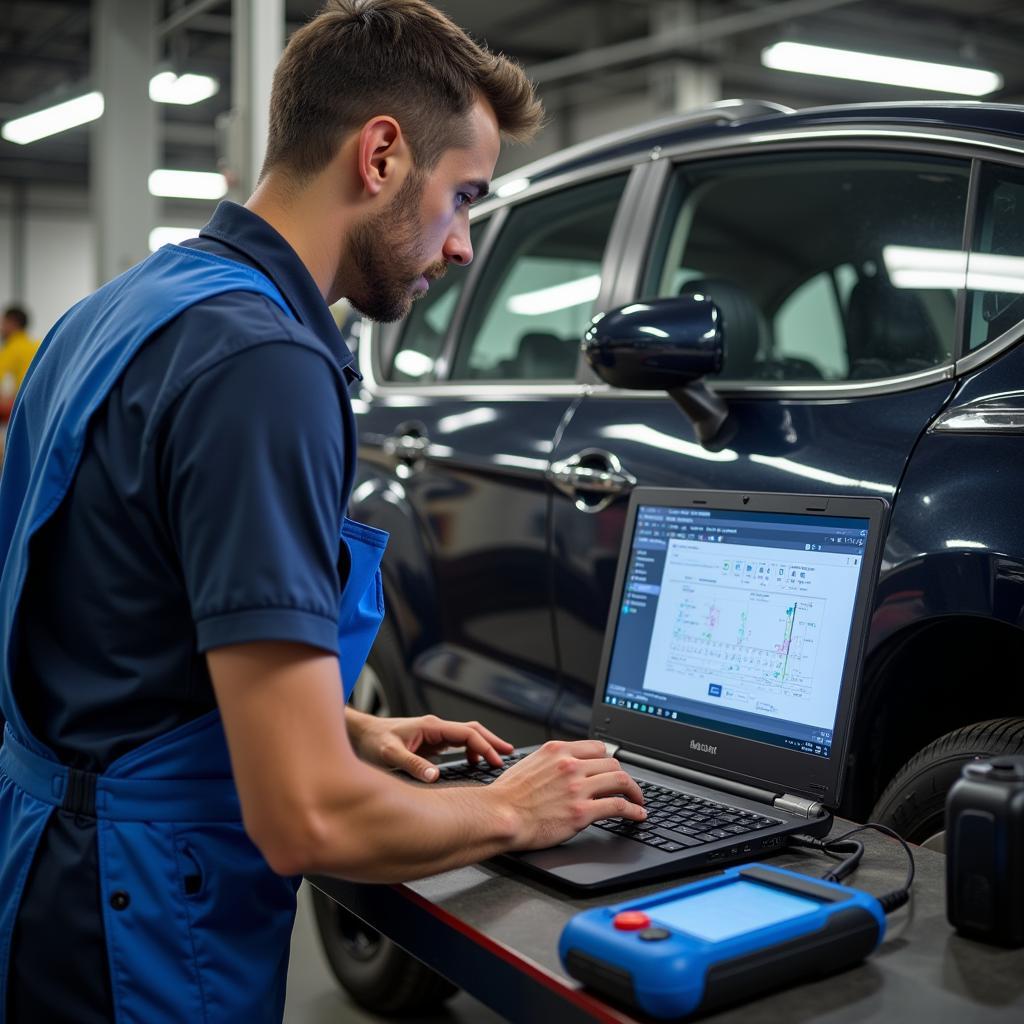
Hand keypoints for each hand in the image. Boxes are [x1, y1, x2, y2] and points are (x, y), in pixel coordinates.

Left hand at [347, 710, 513, 781]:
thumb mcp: (390, 756)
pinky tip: (473, 764)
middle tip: (509, 756)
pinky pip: (457, 744)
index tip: (496, 761)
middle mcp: (435, 728)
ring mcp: (434, 735)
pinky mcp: (430, 743)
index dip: (485, 747)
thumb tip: (436, 777)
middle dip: (492, 742)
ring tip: (497, 760)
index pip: (467, 733)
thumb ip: (413, 765)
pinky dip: (470, 751)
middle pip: (472, 730)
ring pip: (466, 736)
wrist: (360, 735)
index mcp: (431, 727)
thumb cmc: (373, 742)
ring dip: (483, 746)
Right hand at [489, 739, 645, 849]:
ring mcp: (577, 788)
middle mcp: (570, 765)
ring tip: (637, 800)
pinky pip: (618, 806)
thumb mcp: (528, 764)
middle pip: (611, 762)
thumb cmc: (507, 796)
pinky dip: (633, 810)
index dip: (607, 760)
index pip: (596, 747)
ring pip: (620, 780)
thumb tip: (561, 766)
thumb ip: (550, 762)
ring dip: (634, 791)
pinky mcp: (581, 811)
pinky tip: (637, 814)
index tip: (612, 769)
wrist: (499, 816)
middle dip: (622, 776)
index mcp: (557, 750)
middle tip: (626, 787)